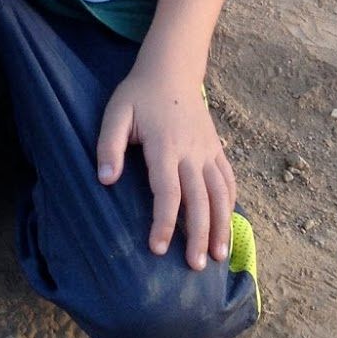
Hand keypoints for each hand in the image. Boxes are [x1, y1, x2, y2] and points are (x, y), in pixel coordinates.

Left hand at [96, 72, 235, 269]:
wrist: (171, 70)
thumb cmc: (138, 95)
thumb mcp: (116, 113)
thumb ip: (109, 145)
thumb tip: (105, 180)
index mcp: (165, 146)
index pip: (168, 191)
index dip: (164, 222)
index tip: (158, 248)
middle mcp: (192, 152)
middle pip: (199, 200)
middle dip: (198, 235)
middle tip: (195, 267)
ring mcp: (208, 151)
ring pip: (220, 194)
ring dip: (221, 226)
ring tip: (218, 257)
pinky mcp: (217, 149)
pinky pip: (228, 180)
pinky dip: (230, 205)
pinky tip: (227, 227)